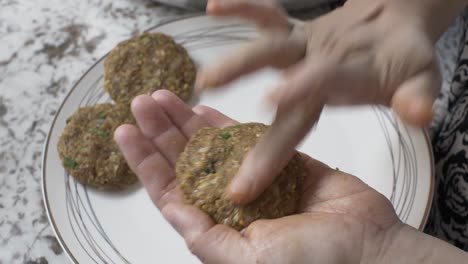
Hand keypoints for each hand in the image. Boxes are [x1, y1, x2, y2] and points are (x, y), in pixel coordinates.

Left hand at [114, 90, 401, 263]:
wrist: (369, 249)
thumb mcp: (246, 261)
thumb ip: (204, 237)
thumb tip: (169, 210)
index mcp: (217, 227)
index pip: (170, 191)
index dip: (146, 162)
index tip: (126, 134)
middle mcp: (231, 202)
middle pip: (186, 161)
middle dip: (161, 132)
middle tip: (141, 103)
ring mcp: (256, 178)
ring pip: (212, 145)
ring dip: (186, 121)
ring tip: (164, 98)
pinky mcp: (282, 160)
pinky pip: (247, 137)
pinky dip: (225, 123)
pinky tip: (203, 108)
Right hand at [195, 0, 440, 203]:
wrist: (395, 24)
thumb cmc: (401, 62)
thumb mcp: (421, 81)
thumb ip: (416, 97)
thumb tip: (418, 114)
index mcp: (351, 69)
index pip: (322, 78)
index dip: (298, 86)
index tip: (268, 101)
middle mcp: (321, 52)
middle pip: (280, 59)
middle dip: (244, 71)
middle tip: (209, 88)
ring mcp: (306, 41)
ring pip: (267, 40)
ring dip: (235, 54)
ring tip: (204, 76)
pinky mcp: (295, 33)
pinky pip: (267, 15)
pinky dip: (242, 8)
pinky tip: (214, 7)